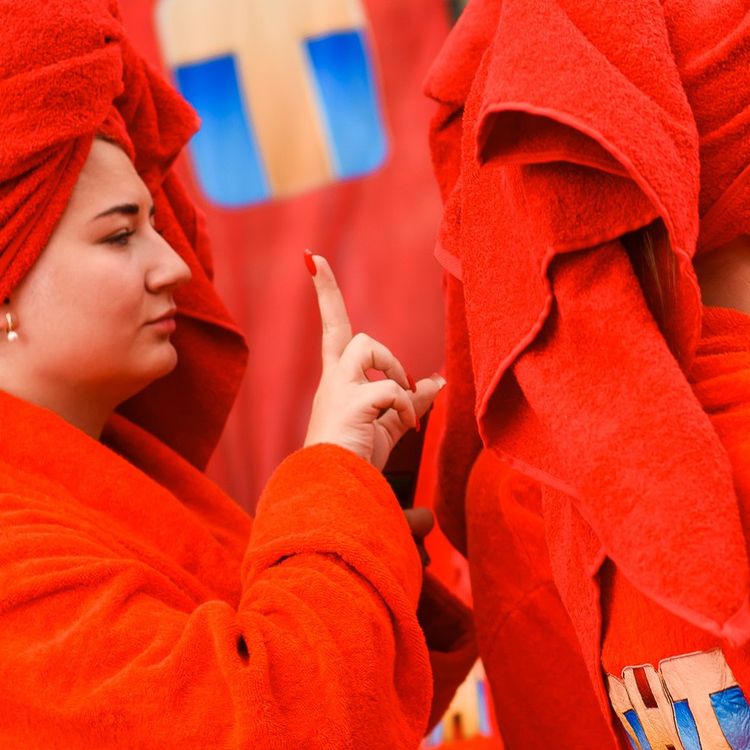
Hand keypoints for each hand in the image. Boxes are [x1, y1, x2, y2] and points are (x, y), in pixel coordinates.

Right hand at [303, 254, 442, 468]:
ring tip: (400, 404)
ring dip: (392, 369)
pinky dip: (405, 408)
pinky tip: (406, 429)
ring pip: (368, 346)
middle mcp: (332, 382)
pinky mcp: (352, 403)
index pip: (332, 332)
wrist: (332, 491)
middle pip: (347, 332)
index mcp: (336, 386)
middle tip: (395, 383)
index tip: (313, 258)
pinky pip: (392, 390)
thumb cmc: (355, 464)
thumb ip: (409, 401)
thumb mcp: (388, 426)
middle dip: (381, 353)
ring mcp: (338, 390)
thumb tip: (436, 382)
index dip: (326, 294)